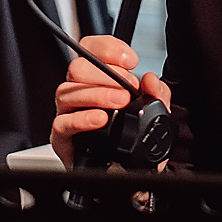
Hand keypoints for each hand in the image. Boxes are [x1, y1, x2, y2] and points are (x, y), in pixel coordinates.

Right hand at [51, 34, 170, 168]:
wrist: (129, 173)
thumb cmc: (134, 141)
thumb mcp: (155, 115)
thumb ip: (158, 95)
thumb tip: (150, 80)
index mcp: (96, 80)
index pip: (91, 49)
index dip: (107, 48)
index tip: (130, 60)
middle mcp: (79, 94)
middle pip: (77, 68)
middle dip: (106, 73)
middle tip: (128, 87)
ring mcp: (68, 114)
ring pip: (67, 92)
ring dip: (97, 94)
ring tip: (121, 102)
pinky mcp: (63, 138)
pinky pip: (63, 123)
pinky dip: (82, 119)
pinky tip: (101, 119)